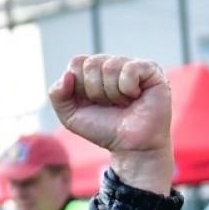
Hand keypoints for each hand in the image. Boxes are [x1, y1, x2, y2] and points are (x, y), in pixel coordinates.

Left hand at [49, 55, 171, 193]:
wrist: (130, 146)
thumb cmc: (103, 129)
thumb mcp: (70, 116)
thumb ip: (57, 95)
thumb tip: (68, 74)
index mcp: (93, 71)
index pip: (77, 62)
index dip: (79, 86)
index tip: (91, 102)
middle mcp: (112, 64)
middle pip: (91, 63)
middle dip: (96, 92)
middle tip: (110, 105)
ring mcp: (132, 65)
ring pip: (110, 66)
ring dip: (113, 93)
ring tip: (123, 103)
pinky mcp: (151, 70)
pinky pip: (130, 69)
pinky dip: (128, 88)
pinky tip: (135, 97)